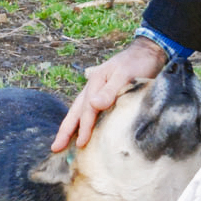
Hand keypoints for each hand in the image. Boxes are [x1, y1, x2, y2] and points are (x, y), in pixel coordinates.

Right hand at [51, 37, 168, 150]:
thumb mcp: (124, 75)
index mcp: (95, 83)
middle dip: (65, 130)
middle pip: (75, 112)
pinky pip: (88, 111)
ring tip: (62, 143)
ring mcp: (96, 92)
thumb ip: (109, 90)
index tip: (81, 144)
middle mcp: (92, 89)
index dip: (84, 128)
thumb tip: (93, 105)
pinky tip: (80, 131)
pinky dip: (82, 122)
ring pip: (78, 112)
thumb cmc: (136, 63)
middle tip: (55, 148)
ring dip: (70, 127)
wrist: (146, 53)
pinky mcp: (103, 96)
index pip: (88, 110)